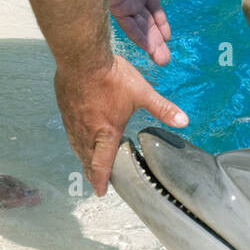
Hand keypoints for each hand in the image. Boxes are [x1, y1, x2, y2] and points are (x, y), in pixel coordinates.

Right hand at [55, 54, 188, 195]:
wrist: (82, 58)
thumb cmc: (112, 76)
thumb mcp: (142, 93)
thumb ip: (162, 109)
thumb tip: (183, 121)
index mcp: (106, 132)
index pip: (102, 164)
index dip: (101, 180)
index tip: (101, 191)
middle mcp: (86, 131)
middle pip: (87, 159)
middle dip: (92, 172)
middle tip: (96, 180)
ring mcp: (73, 121)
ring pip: (76, 146)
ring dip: (83, 157)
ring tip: (88, 162)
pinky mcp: (65, 109)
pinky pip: (69, 131)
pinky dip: (75, 140)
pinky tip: (78, 136)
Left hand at [109, 0, 183, 65]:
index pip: (154, 10)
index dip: (161, 23)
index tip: (169, 37)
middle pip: (148, 24)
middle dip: (157, 41)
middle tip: (166, 60)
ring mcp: (123, 4)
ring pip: (140, 29)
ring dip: (151, 44)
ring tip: (162, 60)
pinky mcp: (114, 7)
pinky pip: (129, 26)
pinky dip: (140, 37)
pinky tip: (149, 49)